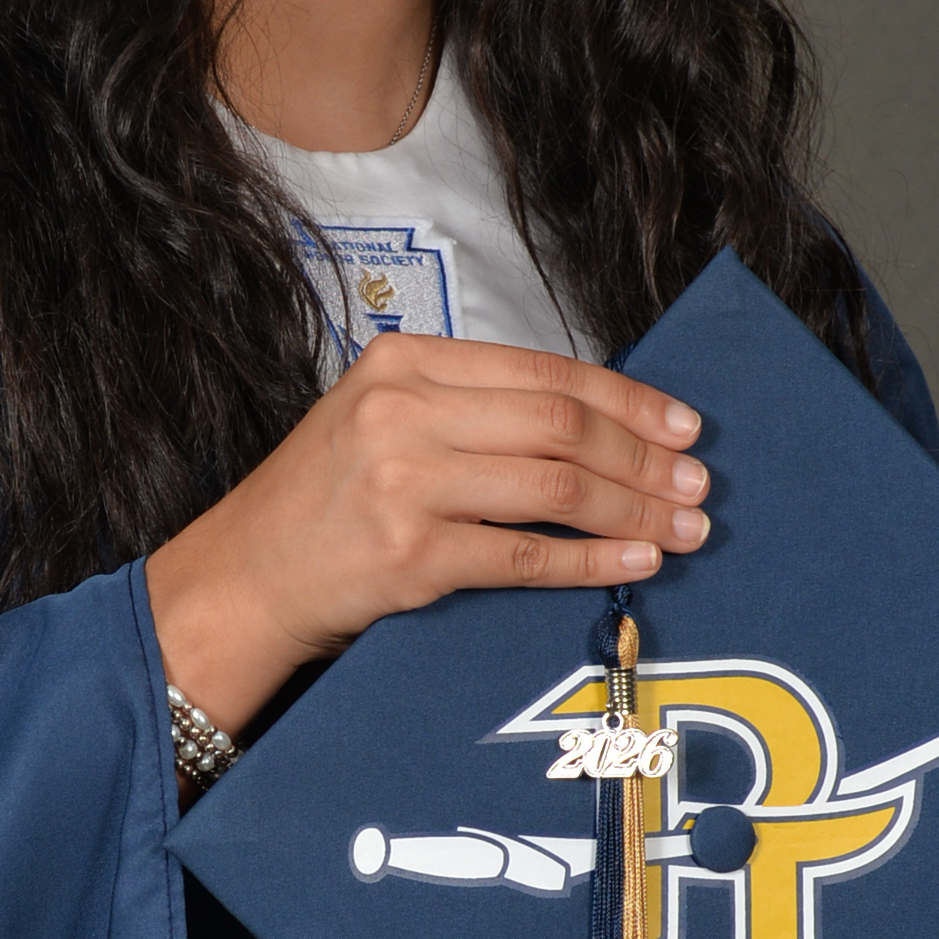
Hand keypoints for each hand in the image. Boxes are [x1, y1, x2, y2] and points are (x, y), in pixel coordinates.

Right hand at [146, 332, 708, 739]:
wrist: (241, 577)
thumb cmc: (322, 500)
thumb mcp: (379, 417)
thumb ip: (469, 406)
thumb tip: (597, 422)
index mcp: (403, 362)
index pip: (543, 371)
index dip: (626, 398)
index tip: (681, 423)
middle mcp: (403, 411)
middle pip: (561, 425)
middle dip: (644, 456)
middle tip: (697, 483)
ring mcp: (404, 483)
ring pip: (557, 488)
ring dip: (635, 510)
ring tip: (684, 528)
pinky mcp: (411, 557)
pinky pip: (528, 557)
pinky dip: (593, 561)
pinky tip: (636, 564)